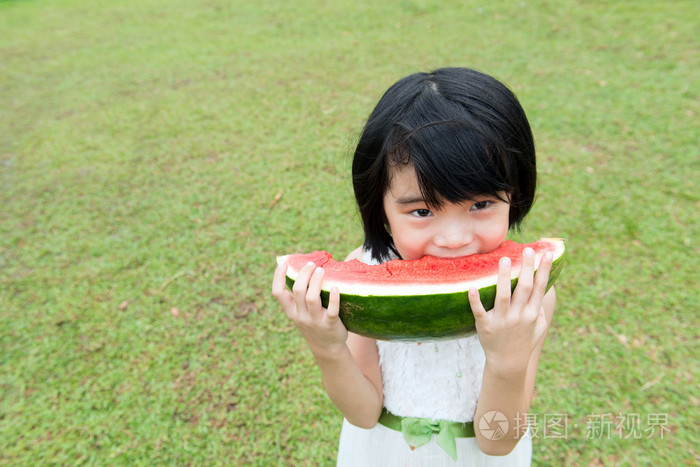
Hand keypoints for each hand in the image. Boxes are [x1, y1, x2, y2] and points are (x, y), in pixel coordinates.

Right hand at [271, 260, 347, 356]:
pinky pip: (332, 310)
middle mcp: (301, 315)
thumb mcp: (301, 312)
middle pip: (298, 291)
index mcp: (291, 311)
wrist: (327, 347)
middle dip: (303, 274)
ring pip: (312, 298)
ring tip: (321, 270)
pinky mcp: (330, 324)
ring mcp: (315, 320)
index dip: (278, 277)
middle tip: (311, 264)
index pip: (278, 293)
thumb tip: (302, 269)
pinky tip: (336, 288)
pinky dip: (334, 298)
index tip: (284, 263)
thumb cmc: (313, 323)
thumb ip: (298, 296)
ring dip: (316, 282)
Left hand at [468, 248, 553, 375]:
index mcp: (532, 314)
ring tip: (504, 259)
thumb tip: (545, 288)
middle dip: (527, 268)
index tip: (546, 253)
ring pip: (503, 296)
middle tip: (526, 249)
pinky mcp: (486, 326)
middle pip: (524, 288)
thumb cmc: (524, 342)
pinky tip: (472, 288)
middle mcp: (519, 316)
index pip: (539, 288)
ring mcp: (502, 321)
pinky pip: (480, 312)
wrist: (508, 363)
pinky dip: (475, 300)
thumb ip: (542, 308)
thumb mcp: (540, 327)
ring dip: (504, 278)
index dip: (543, 270)